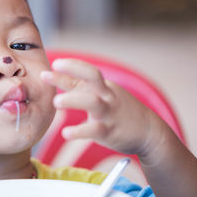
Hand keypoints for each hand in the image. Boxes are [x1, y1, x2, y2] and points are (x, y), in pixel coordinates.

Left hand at [40, 58, 161, 155]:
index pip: (85, 71)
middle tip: (47, 74)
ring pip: (92, 101)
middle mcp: (105, 95)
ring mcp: (108, 112)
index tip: (53, 64)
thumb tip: (53, 78)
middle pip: (92, 76)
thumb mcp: (102, 94)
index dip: (68, 66)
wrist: (149, 131)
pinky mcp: (110, 131)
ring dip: (72, 100)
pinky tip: (66, 133)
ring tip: (56, 102)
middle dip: (71, 70)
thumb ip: (78, 87)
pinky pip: (94, 129)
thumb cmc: (118, 110)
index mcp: (102, 86)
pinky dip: (79, 131)